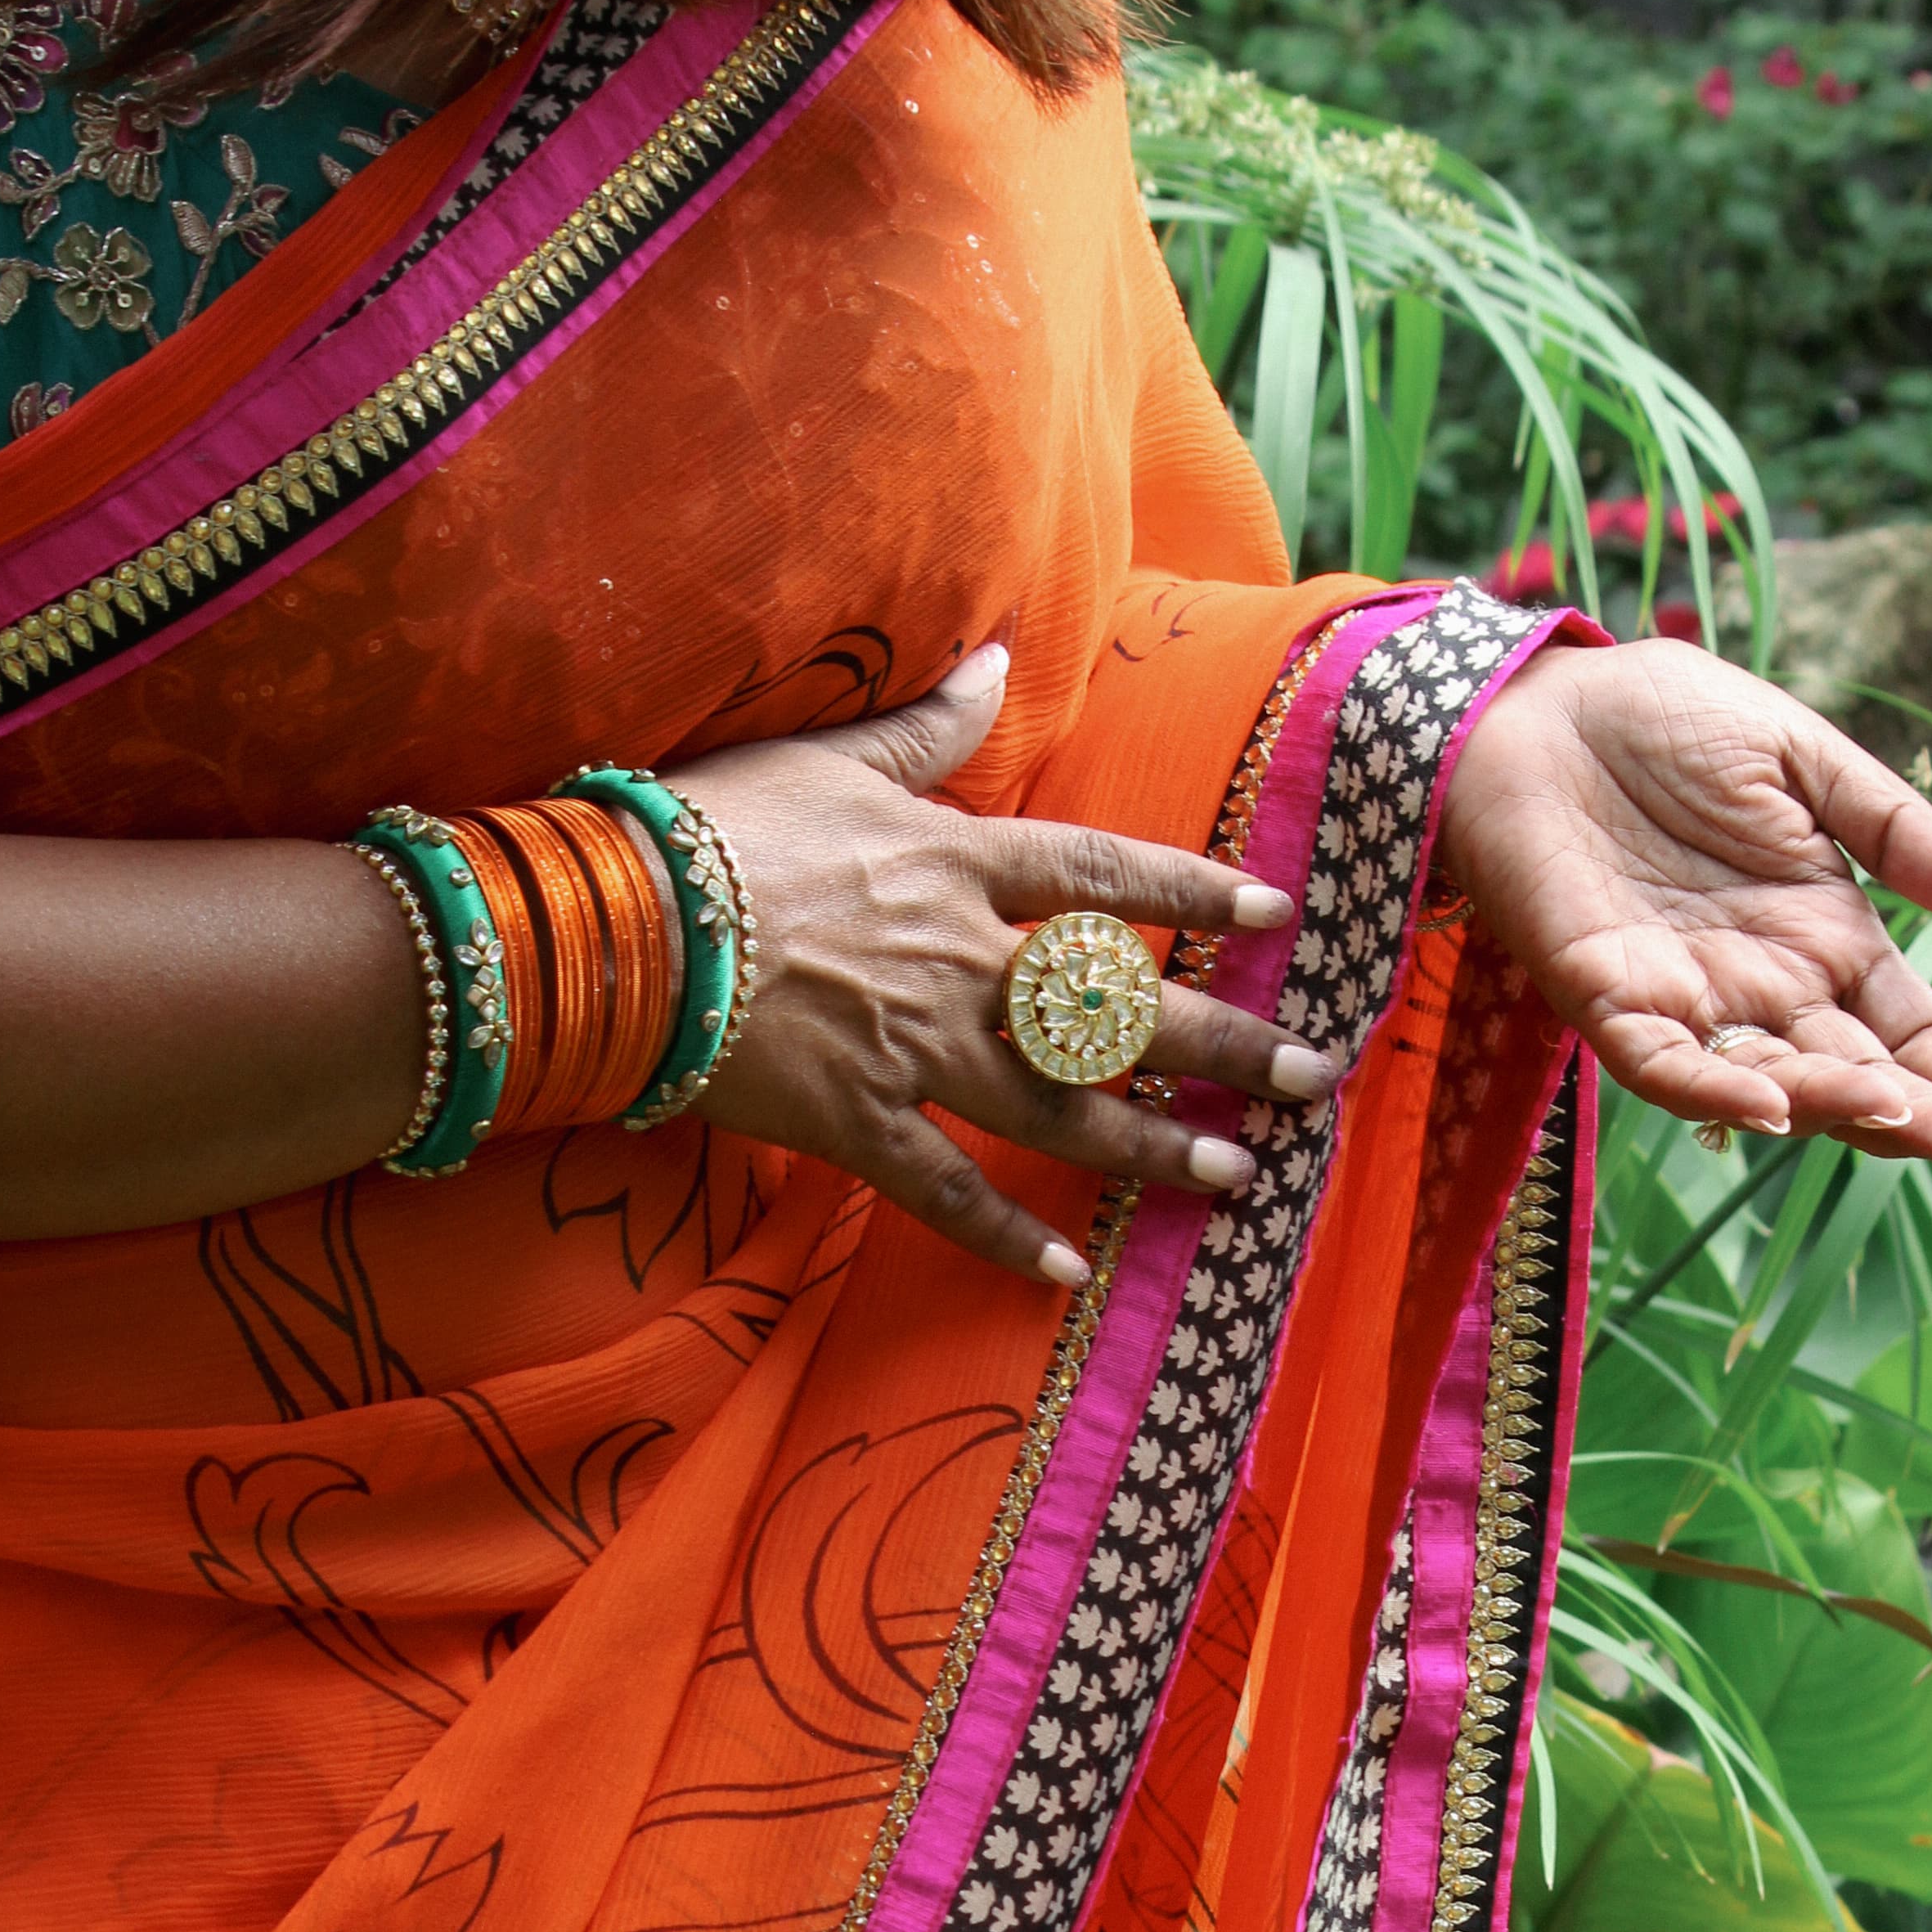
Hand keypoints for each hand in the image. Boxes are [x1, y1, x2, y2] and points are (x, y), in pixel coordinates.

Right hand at [668, 647, 1335, 1286]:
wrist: (618, 922)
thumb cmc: (712, 827)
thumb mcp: (828, 756)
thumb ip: (925, 728)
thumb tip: (994, 661)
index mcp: (956, 864)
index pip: (1104, 876)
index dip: (1193, 891)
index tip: (1274, 912)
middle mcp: (959, 962)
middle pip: (1117, 1008)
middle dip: (1225, 1044)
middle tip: (1313, 1078)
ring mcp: (913, 1049)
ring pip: (1061, 1106)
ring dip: (1154, 1146)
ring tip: (1234, 1176)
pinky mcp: (856, 1121)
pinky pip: (947, 1188)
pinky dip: (1006, 1234)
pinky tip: (1069, 1270)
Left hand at [1435, 637, 1931, 1163]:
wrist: (1540, 705)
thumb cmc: (1665, 721)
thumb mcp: (1803, 759)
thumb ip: (1894, 833)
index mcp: (1820, 933)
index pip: (1903, 1025)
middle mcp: (1762, 985)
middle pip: (1851, 1071)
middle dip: (1915, 1110)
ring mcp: (1687, 1001)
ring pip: (1770, 1082)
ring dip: (1833, 1107)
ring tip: (1902, 1117)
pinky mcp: (1606, 1001)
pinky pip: (1664, 1068)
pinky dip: (1714, 1093)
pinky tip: (1771, 1108)